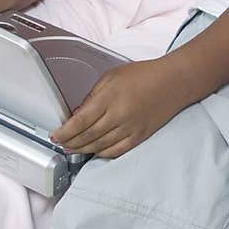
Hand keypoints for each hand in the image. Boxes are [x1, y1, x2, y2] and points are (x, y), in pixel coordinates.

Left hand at [50, 59, 186, 157]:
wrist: (173, 83)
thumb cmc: (144, 75)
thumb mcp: (111, 77)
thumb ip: (93, 96)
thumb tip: (78, 114)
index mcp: (109, 98)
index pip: (80, 121)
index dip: (64, 132)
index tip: (55, 136)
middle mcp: (119, 115)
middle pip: (87, 136)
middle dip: (70, 143)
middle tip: (61, 144)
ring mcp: (130, 128)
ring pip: (100, 146)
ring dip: (83, 150)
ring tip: (73, 149)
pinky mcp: (139, 136)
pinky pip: (117, 151)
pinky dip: (102, 154)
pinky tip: (94, 152)